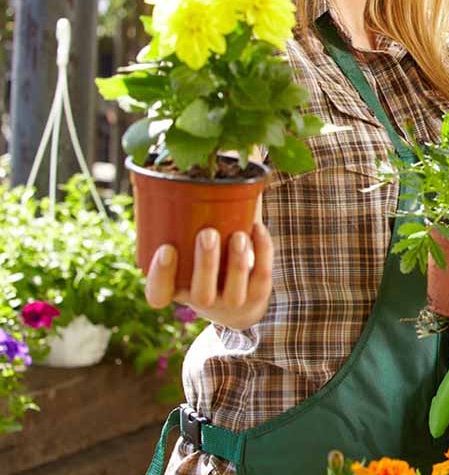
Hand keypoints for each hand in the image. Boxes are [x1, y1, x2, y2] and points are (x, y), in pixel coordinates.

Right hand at [145, 224, 273, 329]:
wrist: (239, 303)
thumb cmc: (205, 267)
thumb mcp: (187, 256)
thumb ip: (180, 229)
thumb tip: (165, 171)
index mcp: (177, 292)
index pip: (159, 294)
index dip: (160, 275)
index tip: (166, 249)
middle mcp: (203, 303)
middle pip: (201, 293)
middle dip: (205, 263)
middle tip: (207, 233)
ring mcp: (232, 303)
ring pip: (235, 290)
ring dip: (237, 262)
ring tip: (238, 235)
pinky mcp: (258, 295)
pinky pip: (262, 276)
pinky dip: (263, 251)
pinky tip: (257, 228)